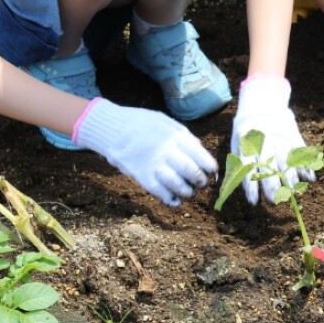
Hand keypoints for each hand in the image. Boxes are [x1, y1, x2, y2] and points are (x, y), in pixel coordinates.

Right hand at [73, 98, 216, 206]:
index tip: (210, 173)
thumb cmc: (142, 124)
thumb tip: (202, 154)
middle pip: (194, 174)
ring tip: (187, 191)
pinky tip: (174, 198)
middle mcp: (169, 152)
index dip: (210, 169)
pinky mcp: (144, 178)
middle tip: (200, 184)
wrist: (112, 129)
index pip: (203, 158)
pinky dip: (172, 200)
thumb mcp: (166, 122)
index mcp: (178, 137)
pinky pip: (163, 195)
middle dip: (201, 182)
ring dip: (188, 193)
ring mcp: (156, 166)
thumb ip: (185, 137)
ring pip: (181, 187)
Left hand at [230, 74, 315, 204]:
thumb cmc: (246, 129)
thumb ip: (235, 163)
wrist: (263, 101)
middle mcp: (264, 141)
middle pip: (269, 164)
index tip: (253, 201)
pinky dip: (306, 164)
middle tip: (274, 200)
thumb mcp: (236, 142)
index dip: (250, 185)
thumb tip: (228, 188)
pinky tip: (310, 178)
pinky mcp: (293, 135)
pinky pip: (300, 152)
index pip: (248, 168)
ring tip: (292, 191)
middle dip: (272, 183)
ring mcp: (280, 137)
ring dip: (290, 176)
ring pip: (286, 158)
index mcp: (247, 143)